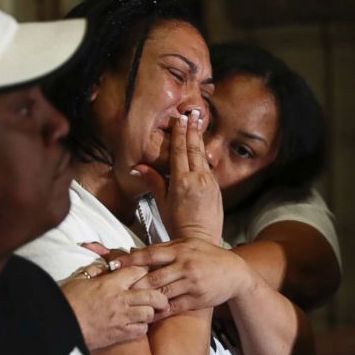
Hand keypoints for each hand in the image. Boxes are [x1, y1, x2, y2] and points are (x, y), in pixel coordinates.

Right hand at [60, 262, 170, 350]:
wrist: (56, 326)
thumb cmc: (65, 301)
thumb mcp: (79, 280)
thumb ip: (95, 271)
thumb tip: (104, 266)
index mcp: (111, 283)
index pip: (138, 271)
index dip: (145, 271)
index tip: (147, 274)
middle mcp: (120, 299)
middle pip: (153, 294)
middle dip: (159, 295)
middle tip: (159, 297)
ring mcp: (121, 318)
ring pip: (150, 313)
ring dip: (151, 312)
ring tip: (148, 311)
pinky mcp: (119, 334)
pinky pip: (141, 330)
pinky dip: (142, 328)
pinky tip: (137, 325)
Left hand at [109, 239, 253, 313]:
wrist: (236, 273)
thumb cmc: (209, 257)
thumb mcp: (189, 246)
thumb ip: (164, 248)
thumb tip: (135, 251)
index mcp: (181, 251)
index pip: (150, 255)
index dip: (130, 261)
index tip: (113, 265)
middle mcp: (186, 266)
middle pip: (153, 277)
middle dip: (133, 284)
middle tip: (115, 290)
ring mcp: (192, 283)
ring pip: (162, 293)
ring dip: (144, 299)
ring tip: (127, 304)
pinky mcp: (197, 299)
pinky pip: (174, 307)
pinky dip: (159, 312)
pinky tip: (147, 315)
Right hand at [132, 111, 221, 244]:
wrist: (200, 240)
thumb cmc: (177, 224)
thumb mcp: (161, 202)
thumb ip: (153, 181)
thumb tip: (137, 166)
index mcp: (181, 181)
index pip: (179, 151)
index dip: (179, 134)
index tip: (179, 120)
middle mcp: (198, 179)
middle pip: (194, 149)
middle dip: (192, 130)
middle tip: (193, 114)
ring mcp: (210, 183)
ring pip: (203, 157)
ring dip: (200, 139)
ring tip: (198, 124)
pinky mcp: (217, 189)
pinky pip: (209, 168)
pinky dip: (204, 156)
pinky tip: (202, 149)